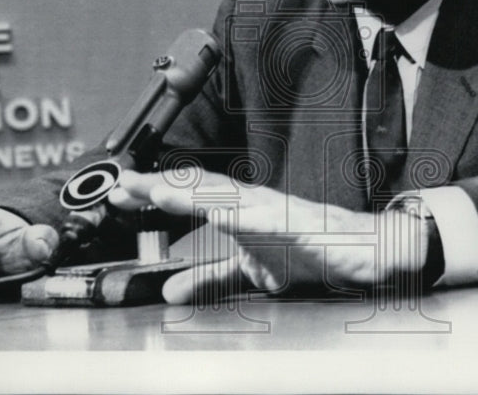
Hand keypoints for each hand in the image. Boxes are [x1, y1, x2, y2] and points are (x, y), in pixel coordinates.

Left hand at [108, 169, 429, 303]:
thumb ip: (210, 277)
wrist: (358, 250)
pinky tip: (214, 212)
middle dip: (157, 186)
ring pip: (222, 195)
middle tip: (121, 186)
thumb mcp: (249, 270)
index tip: (119, 195)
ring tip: (154, 191)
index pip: (188, 196)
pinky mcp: (290, 223)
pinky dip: (234, 213)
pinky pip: (258, 217)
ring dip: (186, 193)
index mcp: (238, 210)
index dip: (153, 193)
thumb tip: (171, 290)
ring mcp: (269, 209)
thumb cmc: (308, 252)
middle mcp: (249, 202)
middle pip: (196, 188)